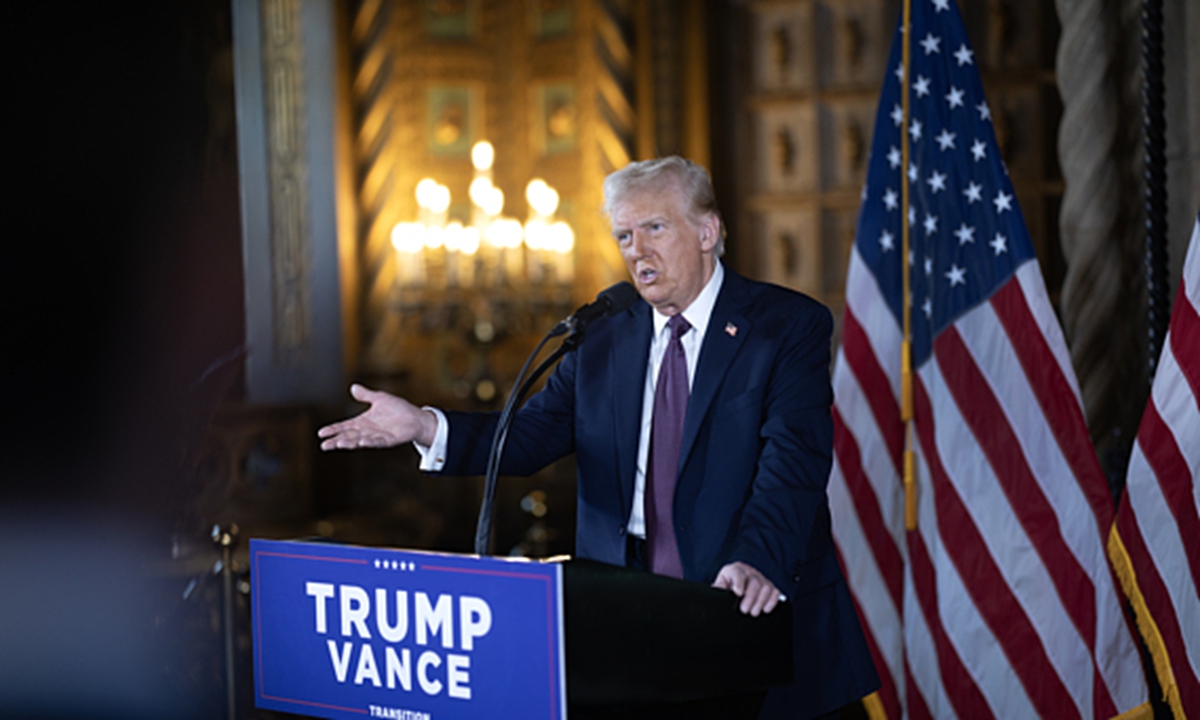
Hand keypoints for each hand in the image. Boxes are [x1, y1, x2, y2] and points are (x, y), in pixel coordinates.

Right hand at [317, 384, 436, 450]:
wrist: (415, 418)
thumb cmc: (398, 409)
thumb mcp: (380, 399)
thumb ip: (366, 395)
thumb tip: (353, 387)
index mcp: (363, 422)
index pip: (344, 426)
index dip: (333, 429)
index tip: (321, 433)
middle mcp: (367, 431)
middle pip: (348, 436)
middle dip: (336, 440)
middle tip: (324, 445)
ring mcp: (377, 436)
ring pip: (360, 441)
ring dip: (350, 443)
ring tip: (339, 444)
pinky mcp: (388, 440)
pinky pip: (377, 442)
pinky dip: (369, 442)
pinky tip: (361, 442)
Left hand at [712, 561, 782, 616]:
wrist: (736, 584)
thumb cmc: (728, 584)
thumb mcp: (721, 584)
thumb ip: (718, 587)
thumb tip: (716, 592)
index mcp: (735, 570)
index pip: (738, 573)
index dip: (739, 583)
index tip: (738, 593)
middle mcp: (750, 572)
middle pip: (754, 581)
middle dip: (750, 597)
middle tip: (744, 610)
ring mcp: (761, 579)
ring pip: (766, 587)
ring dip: (761, 601)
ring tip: (753, 613)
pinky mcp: (770, 587)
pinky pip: (775, 592)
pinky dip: (772, 601)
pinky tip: (765, 609)